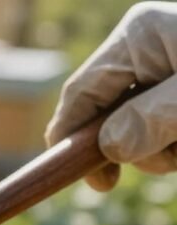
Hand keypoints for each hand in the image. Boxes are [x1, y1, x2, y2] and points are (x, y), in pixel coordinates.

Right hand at [45, 2, 176, 191]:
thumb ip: (152, 119)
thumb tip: (110, 148)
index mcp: (138, 37)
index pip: (80, 94)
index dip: (69, 137)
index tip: (71, 175)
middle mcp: (146, 48)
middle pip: (106, 113)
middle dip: (131, 146)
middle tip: (169, 159)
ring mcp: (165, 66)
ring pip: (136, 125)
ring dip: (161, 148)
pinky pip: (159, 124)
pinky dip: (174, 141)